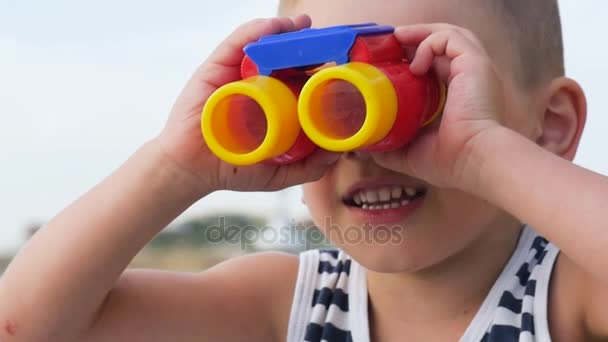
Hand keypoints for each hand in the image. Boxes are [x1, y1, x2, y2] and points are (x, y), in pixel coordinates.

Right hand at [155, 15, 339, 194]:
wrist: (194, 170)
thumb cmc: (234, 169)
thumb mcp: (279, 174)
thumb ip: (309, 168)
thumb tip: (340, 151)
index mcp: (273, 102)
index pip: (300, 77)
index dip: (320, 67)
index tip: (342, 62)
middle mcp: (257, 83)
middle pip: (285, 57)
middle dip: (307, 45)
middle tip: (330, 40)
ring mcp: (236, 74)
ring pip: (263, 45)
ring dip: (286, 31)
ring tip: (304, 26)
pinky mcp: (216, 68)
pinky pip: (236, 43)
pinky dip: (255, 31)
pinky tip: (275, 26)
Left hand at [371, 24, 506, 190]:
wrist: (472, 159)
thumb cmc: (449, 162)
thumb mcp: (409, 154)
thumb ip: (388, 147)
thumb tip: (365, 146)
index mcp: (460, 97)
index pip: (438, 68)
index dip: (415, 61)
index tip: (391, 65)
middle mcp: (470, 80)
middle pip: (444, 47)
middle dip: (416, 42)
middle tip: (391, 47)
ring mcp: (474, 70)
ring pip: (449, 36)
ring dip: (421, 34)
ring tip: (398, 38)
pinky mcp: (474, 63)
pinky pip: (449, 38)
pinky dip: (429, 43)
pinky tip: (415, 65)